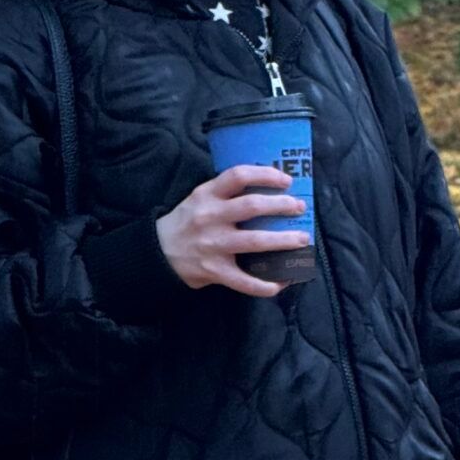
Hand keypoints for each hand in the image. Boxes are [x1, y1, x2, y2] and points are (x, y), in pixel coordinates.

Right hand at [156, 163, 303, 296]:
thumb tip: (269, 189)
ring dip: (283, 241)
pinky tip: (282, 283)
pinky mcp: (214, 271)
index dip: (265, 175)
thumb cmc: (187, 221)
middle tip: (300, 207)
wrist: (157, 252)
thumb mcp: (199, 198)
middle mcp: (210, 217)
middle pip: (252, 207)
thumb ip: (225, 193)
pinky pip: (244, 281)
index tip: (286, 180)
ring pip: (255, 242)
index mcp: (207, 194)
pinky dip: (265, 284)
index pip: (238, 176)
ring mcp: (213, 245)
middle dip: (282, 206)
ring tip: (302, 240)